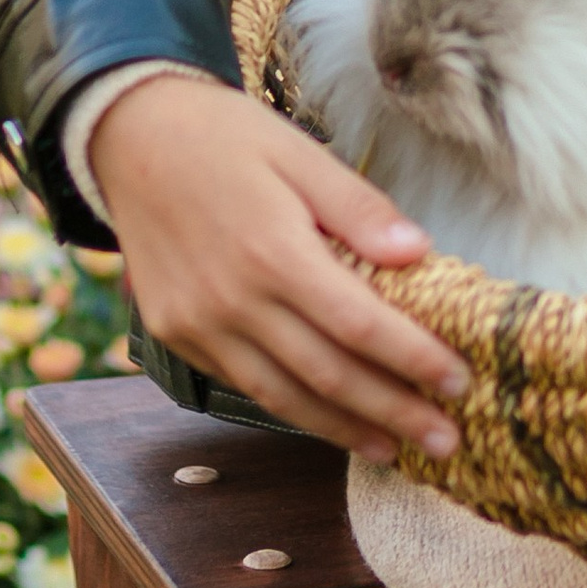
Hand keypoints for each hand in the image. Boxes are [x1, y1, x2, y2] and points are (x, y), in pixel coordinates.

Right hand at [89, 77, 469, 463]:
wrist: (126, 136)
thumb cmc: (223, 136)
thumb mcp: (298, 151)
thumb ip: (359, 207)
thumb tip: (420, 254)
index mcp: (272, 250)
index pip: (360, 325)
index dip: (414, 360)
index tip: (460, 381)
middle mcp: (232, 299)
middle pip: (328, 374)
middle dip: (393, 414)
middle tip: (446, 441)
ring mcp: (197, 324)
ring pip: (282, 396)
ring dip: (343, 430)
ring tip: (394, 451)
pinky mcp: (175, 334)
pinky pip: (243, 383)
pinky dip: (291, 408)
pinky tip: (328, 418)